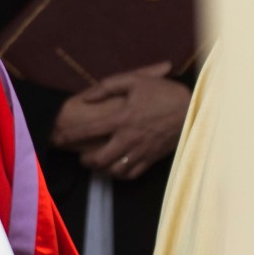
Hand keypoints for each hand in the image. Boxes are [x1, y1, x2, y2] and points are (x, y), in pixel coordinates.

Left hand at [51, 61, 188, 180]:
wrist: (193, 108)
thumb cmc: (163, 92)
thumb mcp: (135, 80)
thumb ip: (108, 86)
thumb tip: (87, 95)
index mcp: (123, 118)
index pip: (90, 129)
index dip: (71, 134)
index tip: (60, 136)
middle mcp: (130, 138)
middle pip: (100, 158)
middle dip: (86, 160)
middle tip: (83, 156)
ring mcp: (141, 151)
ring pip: (115, 170)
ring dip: (102, 169)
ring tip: (98, 163)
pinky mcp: (152, 158)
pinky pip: (132, 174)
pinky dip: (120, 174)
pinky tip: (117, 167)